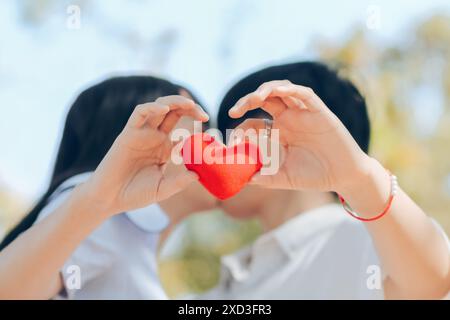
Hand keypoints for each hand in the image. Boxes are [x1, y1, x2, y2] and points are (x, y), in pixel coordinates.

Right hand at [80, 95, 208, 216]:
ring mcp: (142, 134)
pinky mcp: (128, 134)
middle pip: (174, 114)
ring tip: (189, 104)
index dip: (197, 129)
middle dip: (189, 108)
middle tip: (203, 113)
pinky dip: (151, 108)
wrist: (110, 198)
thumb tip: (197, 175)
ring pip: (159, 108)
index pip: (184, 131)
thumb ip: (178, 183)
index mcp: (165, 149)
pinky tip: (163, 110)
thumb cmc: (135, 194)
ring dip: (174, 102)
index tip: (212, 134)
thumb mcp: (162, 189)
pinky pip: (140, 114)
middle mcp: (155, 138)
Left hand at [229, 80, 372, 193]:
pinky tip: (279, 91)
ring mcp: (303, 114)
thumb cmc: (315, 176)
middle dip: (247, 101)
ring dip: (266, 90)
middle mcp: (288, 120)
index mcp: (278, 133)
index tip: (233, 140)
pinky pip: (305, 94)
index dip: (241, 128)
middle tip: (234, 111)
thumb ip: (267, 178)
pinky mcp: (320, 112)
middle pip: (263, 100)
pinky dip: (291, 90)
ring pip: (282, 91)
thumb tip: (246, 180)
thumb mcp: (286, 178)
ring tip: (254, 99)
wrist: (344, 177)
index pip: (254, 123)